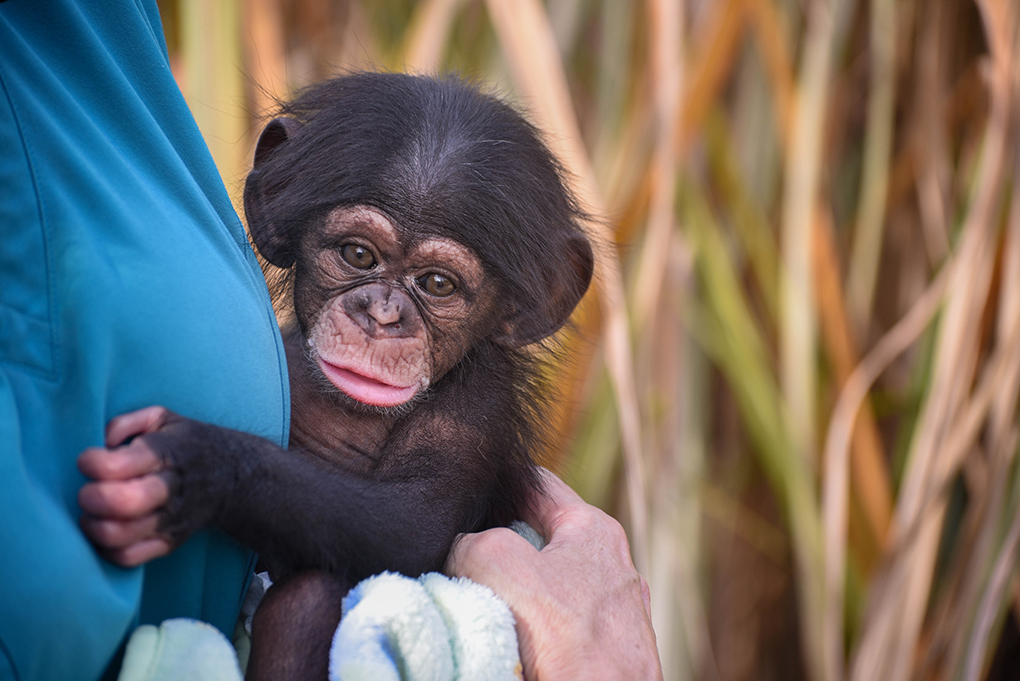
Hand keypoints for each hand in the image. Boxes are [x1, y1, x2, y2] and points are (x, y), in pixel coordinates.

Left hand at [77, 406, 178, 565]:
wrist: (232, 476)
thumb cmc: (184, 444)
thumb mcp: (162, 418)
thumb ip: (125, 423)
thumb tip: (100, 444)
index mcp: (167, 452)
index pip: (119, 464)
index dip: (92, 463)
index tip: (88, 460)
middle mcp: (171, 487)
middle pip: (124, 502)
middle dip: (92, 497)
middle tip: (87, 491)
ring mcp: (172, 518)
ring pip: (122, 534)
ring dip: (94, 526)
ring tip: (92, 514)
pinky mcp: (170, 541)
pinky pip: (129, 557)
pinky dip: (106, 549)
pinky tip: (106, 530)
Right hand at [444, 469, 662, 680]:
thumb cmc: (566, 636)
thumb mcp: (500, 561)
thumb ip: (475, 540)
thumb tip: (464, 551)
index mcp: (594, 530)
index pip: (534, 483)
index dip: (496, 482)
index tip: (465, 492)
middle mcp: (610, 565)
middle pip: (538, 537)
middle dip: (499, 544)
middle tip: (462, 555)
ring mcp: (612, 611)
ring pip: (546, 585)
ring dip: (511, 591)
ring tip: (479, 601)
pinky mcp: (606, 650)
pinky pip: (556, 625)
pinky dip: (528, 627)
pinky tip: (507, 638)